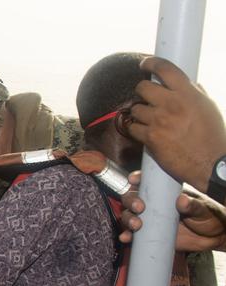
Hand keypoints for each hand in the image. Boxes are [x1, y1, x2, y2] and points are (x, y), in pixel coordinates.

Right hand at [119, 172, 225, 250]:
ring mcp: (148, 219)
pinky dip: (126, 235)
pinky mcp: (147, 234)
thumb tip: (182, 200)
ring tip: (136, 225)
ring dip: (127, 218)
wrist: (211, 238)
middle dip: (130, 201)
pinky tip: (126, 238)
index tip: (134, 179)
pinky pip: (132, 234)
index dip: (137, 178)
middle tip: (139, 208)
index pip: (147, 181)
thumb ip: (193, 205)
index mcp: (165, 191)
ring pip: (128, 215)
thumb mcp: (203, 208)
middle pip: (131, 197)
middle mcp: (152, 203)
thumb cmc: (208, 216)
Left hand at [128, 56, 225, 190]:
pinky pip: (133, 127)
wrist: (211, 162)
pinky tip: (146, 133)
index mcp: (188, 94)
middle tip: (147, 98)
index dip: (151, 63)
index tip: (145, 64)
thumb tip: (185, 83)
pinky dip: (136, 130)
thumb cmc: (212, 136)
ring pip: (136, 108)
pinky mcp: (151, 137)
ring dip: (140, 113)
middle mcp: (172, 104)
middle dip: (142, 92)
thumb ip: (194, 93)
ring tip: (151, 120)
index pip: (166, 69)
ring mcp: (160, 120)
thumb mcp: (207, 107)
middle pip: (143, 87)